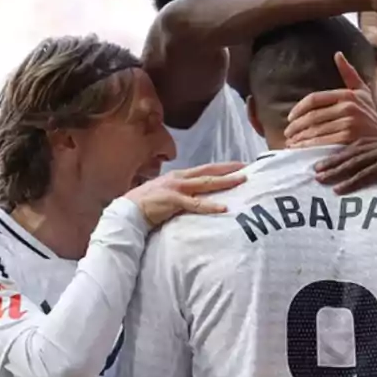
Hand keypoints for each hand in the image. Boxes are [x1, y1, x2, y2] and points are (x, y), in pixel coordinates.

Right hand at [125, 162, 245, 226]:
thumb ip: (183, 192)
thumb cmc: (148, 204)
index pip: (205, 169)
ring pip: (206, 183)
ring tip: (242, 180)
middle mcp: (180, 178)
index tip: (240, 165)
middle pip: (209, 171)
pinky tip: (223, 208)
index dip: (223, 167)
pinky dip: (210, 206)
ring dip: (225, 181)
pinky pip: (195, 204)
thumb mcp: (168, 193)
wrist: (128, 211)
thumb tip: (198, 195)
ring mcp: (176, 188)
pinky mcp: (173, 200)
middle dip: (229, 169)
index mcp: (179, 176)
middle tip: (248, 167)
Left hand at [285, 53, 376, 147]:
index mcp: (348, 95)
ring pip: (315, 130)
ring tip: (291, 143)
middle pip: (312, 116)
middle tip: (288, 133)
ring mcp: (349, 124)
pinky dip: (308, 147)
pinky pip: (322, 142)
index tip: (290, 118)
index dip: (299, 109)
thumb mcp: (363, 93)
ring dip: (300, 138)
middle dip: (296, 126)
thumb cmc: (371, 117)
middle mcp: (348, 107)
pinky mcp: (348, 140)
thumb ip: (349, 74)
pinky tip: (301, 150)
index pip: (314, 99)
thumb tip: (337, 54)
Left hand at [315, 136, 376, 194]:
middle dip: (332, 161)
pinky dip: (350, 183)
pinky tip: (338, 190)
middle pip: (351, 152)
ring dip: (336, 171)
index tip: (324, 160)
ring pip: (355, 162)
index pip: (357, 145)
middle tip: (315, 169)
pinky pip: (366, 174)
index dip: (339, 153)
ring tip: (320, 179)